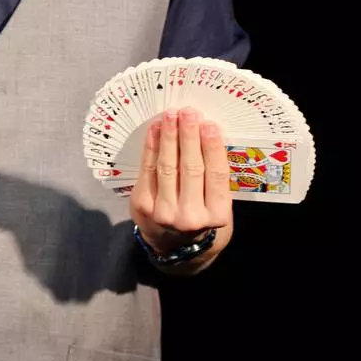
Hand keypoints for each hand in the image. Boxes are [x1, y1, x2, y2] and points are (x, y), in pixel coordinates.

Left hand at [129, 107, 231, 254]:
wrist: (174, 247)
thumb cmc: (201, 216)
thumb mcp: (217, 205)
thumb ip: (214, 177)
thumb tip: (205, 133)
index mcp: (216, 216)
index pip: (216, 176)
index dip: (212, 148)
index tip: (209, 125)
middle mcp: (190, 217)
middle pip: (190, 169)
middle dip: (189, 137)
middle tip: (188, 113)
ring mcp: (164, 212)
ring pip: (167, 167)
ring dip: (169, 137)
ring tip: (171, 115)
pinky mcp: (142, 205)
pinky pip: (147, 169)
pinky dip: (151, 146)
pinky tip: (155, 129)